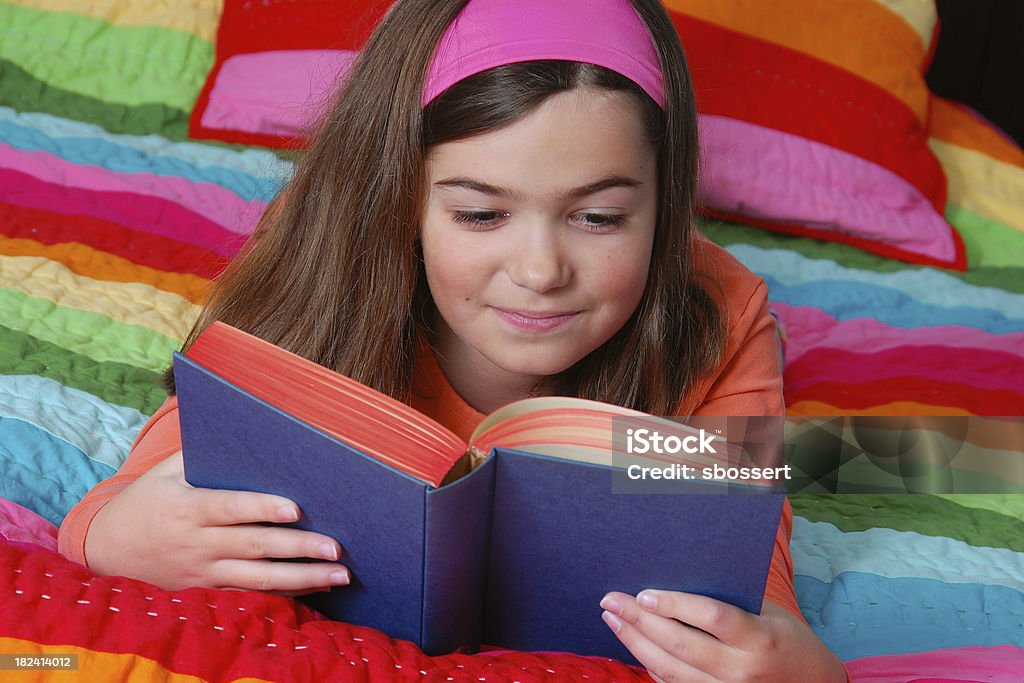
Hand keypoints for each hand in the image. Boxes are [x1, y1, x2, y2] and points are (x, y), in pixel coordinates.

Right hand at [85, 451, 350, 594]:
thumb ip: (199, 452)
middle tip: (336, 547)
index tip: (296, 509)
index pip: (231, 508)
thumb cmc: (146, 501)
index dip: (263, 509)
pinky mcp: (208, 590)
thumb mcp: (165, 472)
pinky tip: (318, 586)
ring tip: (340, 574)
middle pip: (255, 547)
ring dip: (302, 577)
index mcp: (188, 509)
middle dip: (298, 548)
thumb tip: (238, 420)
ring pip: (259, 579)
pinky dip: (287, 593)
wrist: (107, 550)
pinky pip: (252, 595)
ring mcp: (204, 572)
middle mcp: (198, 543)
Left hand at [600, 591, 846, 681]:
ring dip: (635, 643)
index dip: (675, 605)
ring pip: (670, 670)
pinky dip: (650, 665)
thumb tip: (678, 575)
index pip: (712, 617)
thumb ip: (730, 600)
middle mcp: (741, 670)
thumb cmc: (787, 639)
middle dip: (640, 620)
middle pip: (680, 644)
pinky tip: (634, 644)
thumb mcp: (768, 612)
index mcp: (759, 638)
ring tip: (613, 619)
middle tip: (612, 600)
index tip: (645, 592)